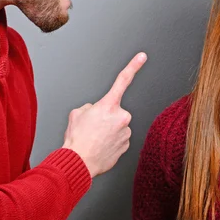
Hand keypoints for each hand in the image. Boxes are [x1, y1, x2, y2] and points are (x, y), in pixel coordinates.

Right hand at [63, 52, 146, 177]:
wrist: (79, 162)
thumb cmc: (77, 140)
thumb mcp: (77, 113)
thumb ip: (90, 107)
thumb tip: (95, 111)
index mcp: (108, 105)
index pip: (123, 80)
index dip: (134, 66)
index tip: (142, 57)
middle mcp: (121, 116)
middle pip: (116, 111)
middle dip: (107, 116)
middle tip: (93, 127)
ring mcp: (126, 132)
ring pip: (118, 126)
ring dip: (109, 130)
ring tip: (95, 138)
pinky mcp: (126, 145)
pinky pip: (120, 138)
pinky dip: (111, 141)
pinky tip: (101, 146)